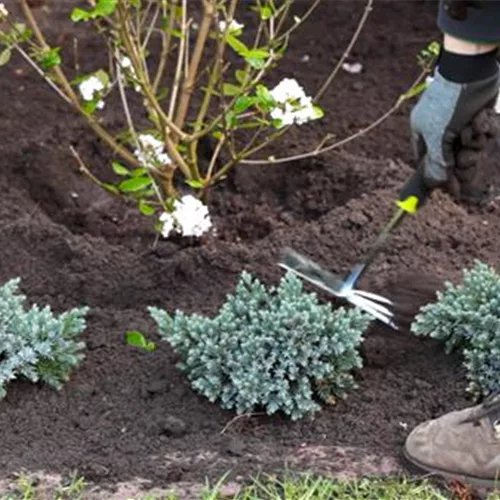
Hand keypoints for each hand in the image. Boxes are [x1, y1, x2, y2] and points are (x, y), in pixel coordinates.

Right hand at [410, 69, 498, 188]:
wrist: (472, 69)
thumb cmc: (449, 103)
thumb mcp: (439, 136)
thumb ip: (437, 161)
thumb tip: (437, 182)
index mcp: (421, 130)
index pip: (424, 158)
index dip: (434, 171)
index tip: (447, 184)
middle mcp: (437, 126)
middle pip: (448, 153)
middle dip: (458, 153)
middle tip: (465, 149)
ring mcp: (457, 119)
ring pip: (466, 143)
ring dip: (472, 139)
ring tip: (473, 125)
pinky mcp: (475, 113)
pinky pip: (479, 131)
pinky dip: (482, 127)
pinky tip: (481, 117)